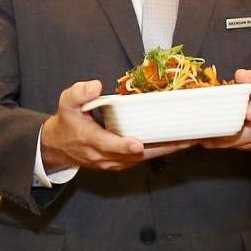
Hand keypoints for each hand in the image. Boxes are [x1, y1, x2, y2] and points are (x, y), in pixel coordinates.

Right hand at [42, 79, 194, 172]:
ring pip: (144, 159)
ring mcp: (114, 163)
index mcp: (90, 140)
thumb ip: (79, 93)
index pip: (108, 145)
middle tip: (185, 140)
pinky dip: (161, 151)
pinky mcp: (122, 164)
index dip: (123, 146)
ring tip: (189, 140)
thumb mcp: (67, 103)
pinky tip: (178, 143)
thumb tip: (96, 86)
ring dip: (166, 150)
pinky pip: (144, 159)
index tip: (137, 144)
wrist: (61, 146)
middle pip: (135, 156)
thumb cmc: (68, 121)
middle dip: (161, 148)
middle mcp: (104, 156)